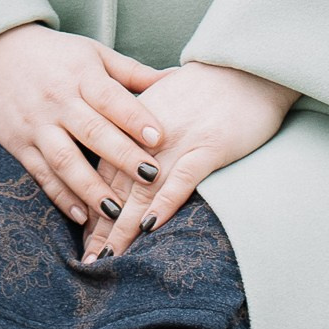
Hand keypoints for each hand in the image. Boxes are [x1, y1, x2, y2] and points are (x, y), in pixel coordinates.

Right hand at [0, 25, 167, 227]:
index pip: (110, 98)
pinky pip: (42, 175)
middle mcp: (58, 100)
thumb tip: (178, 77)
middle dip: (122, 157)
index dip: (134, 117)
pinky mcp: (19, 145)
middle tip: (151, 178)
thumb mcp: (93, 54)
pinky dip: (62, 197)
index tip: (160, 138)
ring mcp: (36, 125)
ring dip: (92, 188)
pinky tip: (83, 216)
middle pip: (92, 132)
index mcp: (81, 75)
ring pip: (65, 160)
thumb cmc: (56, 56)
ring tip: (117, 212)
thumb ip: (133, 72)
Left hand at [85, 58, 294, 259]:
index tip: (82, 238)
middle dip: (101, 227)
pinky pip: (181, 179)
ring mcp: (178, 141)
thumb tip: (132, 163)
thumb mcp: (164, 104)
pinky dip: (164, 204)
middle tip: (86, 261)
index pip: (104, 171)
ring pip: (142, 190)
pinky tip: (150, 229)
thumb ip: (142, 131)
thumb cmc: (207, 88)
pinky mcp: (209, 146)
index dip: (92, 206)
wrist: (247, 67)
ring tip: (107, 258)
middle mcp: (149, 136)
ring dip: (122, 227)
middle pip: (117, 186)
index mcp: (134, 124)